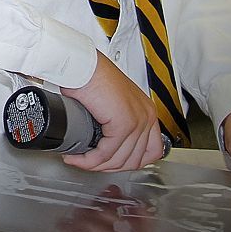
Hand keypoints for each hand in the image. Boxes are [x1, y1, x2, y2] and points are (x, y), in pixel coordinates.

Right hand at [61, 52, 163, 172]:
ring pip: (120, 159)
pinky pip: (106, 152)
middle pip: (136, 159)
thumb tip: (103, 143)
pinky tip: (78, 157)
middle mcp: (146, 116)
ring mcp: (138, 120)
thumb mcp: (110, 102)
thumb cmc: (90, 76)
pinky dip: (90, 159)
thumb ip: (114, 121)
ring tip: (79, 160)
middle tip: (90, 163)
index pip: (151, 151)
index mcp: (146, 111)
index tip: (109, 162)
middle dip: (109, 167)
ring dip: (96, 165)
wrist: (81, 65)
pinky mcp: (123, 123)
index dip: (130, 162)